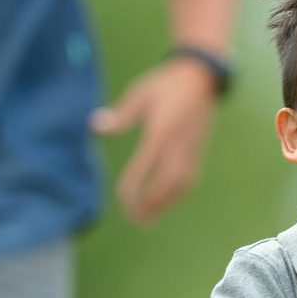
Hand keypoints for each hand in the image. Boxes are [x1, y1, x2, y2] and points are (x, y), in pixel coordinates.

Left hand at [92, 57, 219, 222]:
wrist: (201, 78)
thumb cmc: (166, 84)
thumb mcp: (141, 93)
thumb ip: (121, 114)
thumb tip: (95, 125)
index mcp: (163, 128)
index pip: (147, 162)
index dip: (135, 181)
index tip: (123, 196)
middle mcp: (179, 142)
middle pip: (167, 181)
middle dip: (151, 202)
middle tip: (133, 217)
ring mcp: (192, 149)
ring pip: (180, 184)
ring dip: (164, 205)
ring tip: (147, 220)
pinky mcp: (198, 151)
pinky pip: (189, 180)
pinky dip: (175, 195)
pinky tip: (163, 204)